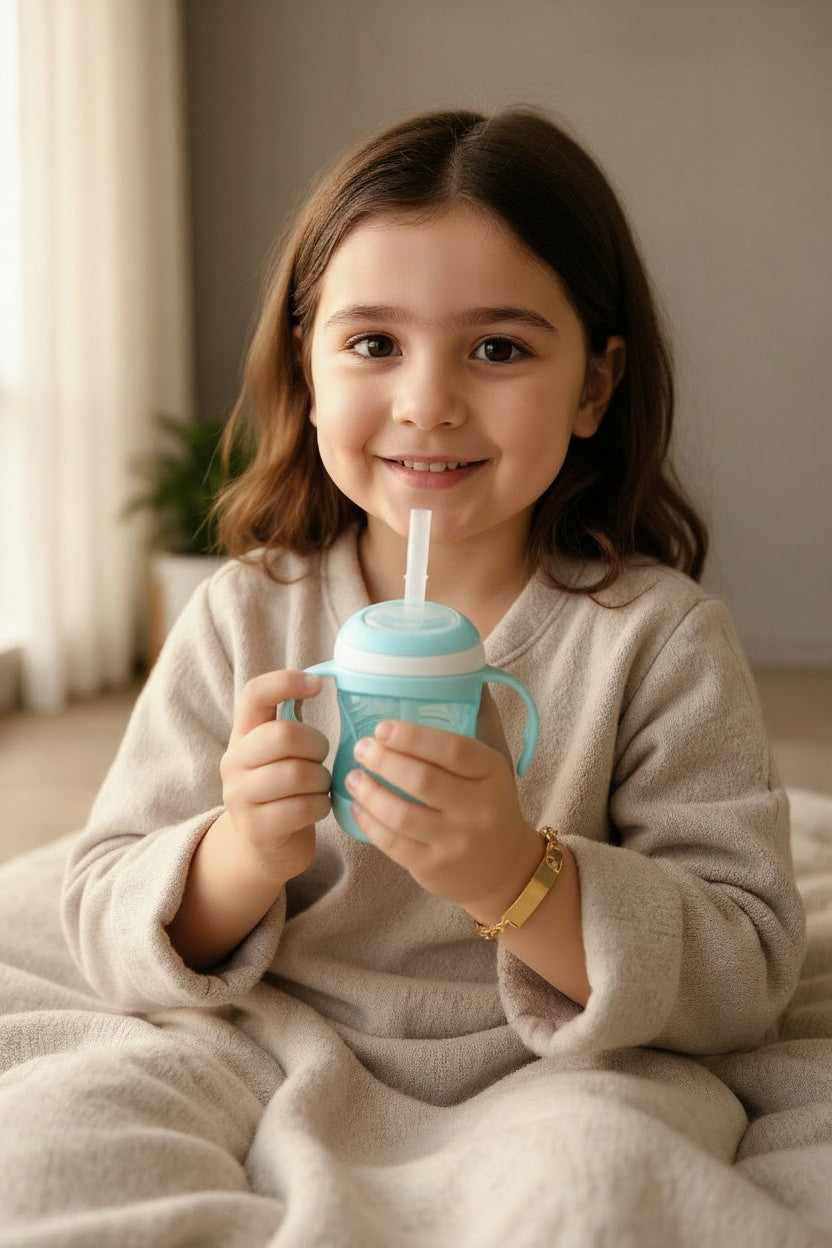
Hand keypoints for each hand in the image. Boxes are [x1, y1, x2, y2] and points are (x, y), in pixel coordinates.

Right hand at [220, 670, 330, 880]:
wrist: (264, 848)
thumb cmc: (284, 792)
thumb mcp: (281, 754)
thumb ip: (293, 725)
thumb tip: (323, 682)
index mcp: (243, 734)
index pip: (254, 693)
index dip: (286, 681)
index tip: (318, 684)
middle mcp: (233, 761)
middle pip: (283, 735)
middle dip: (317, 746)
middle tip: (321, 759)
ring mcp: (240, 797)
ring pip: (297, 774)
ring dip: (321, 780)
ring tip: (319, 786)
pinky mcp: (255, 829)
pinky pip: (303, 808)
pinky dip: (321, 806)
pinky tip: (317, 807)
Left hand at [344, 692, 541, 918]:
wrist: (506, 867)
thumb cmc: (491, 801)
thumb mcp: (495, 760)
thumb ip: (479, 718)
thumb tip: (462, 669)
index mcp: (493, 774)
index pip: (453, 751)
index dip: (414, 737)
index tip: (383, 727)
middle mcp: (478, 810)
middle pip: (422, 782)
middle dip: (384, 761)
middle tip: (362, 747)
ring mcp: (455, 842)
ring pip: (401, 815)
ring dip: (369, 792)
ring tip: (352, 775)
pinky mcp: (433, 868)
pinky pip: (392, 844)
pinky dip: (369, 822)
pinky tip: (357, 806)